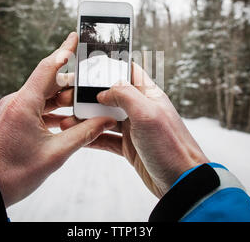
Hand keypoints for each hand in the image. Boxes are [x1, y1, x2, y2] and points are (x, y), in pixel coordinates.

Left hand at [0, 32, 116, 206]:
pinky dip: (52, 110)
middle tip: (92, 85)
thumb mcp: (56, 153)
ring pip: (43, 96)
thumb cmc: (14, 172)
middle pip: (49, 82)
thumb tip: (105, 121)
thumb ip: (84, 134)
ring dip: (63, 100)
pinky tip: (68, 119)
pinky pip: (36, 106)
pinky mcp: (12, 117)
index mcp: (24, 104)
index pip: (48, 68)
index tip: (75, 36)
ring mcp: (12, 109)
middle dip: (71, 84)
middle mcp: (16, 101)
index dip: (64, 50)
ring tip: (84, 106)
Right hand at [60, 63, 208, 197]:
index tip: (87, 67)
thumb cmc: (171, 147)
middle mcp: (140, 109)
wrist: (182, 182)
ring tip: (67, 120)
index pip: (128, 72)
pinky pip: (106, 138)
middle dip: (89, 96)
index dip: (109, 67)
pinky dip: (91, 137)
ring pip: (105, 118)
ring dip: (86, 119)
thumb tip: (104, 91)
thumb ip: (125, 95)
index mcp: (149, 95)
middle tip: (68, 97)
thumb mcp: (147, 114)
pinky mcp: (129, 147)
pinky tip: (77, 136)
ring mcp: (134, 129)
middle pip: (110, 96)